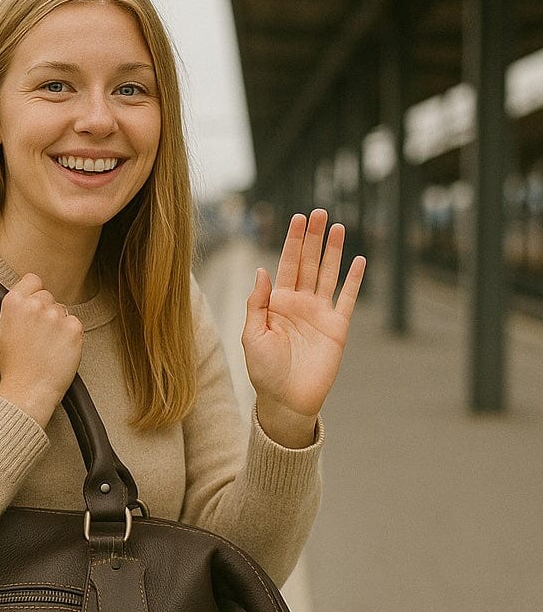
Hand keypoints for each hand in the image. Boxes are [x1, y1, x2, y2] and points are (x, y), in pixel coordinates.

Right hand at [0, 273, 83, 426]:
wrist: (29, 389)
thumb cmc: (11, 366)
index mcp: (14, 303)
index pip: (33, 280)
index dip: (33, 292)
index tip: (34, 306)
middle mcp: (35, 305)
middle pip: (48, 296)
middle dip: (45, 311)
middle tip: (39, 334)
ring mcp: (56, 316)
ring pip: (62, 310)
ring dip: (58, 323)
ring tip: (48, 345)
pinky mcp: (73, 329)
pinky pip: (75, 323)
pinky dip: (70, 334)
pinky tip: (59, 349)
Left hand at [242, 209, 364, 447]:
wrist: (286, 399)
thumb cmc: (264, 370)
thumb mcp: (252, 335)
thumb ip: (257, 302)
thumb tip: (262, 269)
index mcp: (277, 303)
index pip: (286, 264)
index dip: (292, 241)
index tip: (297, 218)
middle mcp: (300, 303)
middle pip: (309, 263)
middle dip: (313, 238)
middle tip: (319, 212)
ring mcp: (320, 313)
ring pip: (329, 274)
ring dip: (334, 251)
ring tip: (338, 227)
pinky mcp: (338, 327)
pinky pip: (347, 299)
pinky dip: (354, 280)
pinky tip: (359, 260)